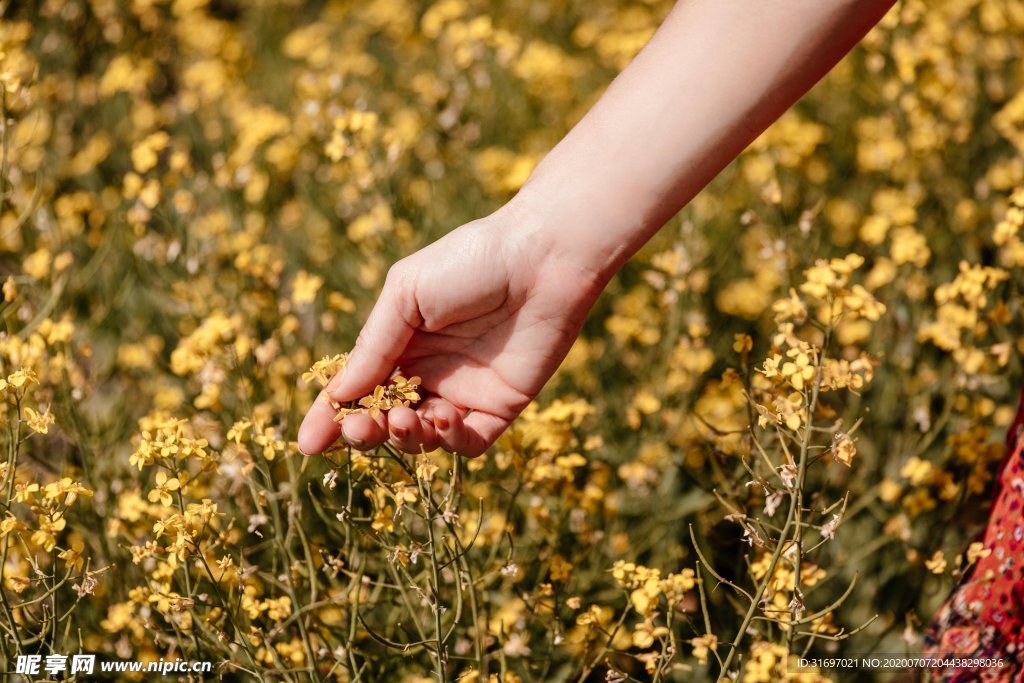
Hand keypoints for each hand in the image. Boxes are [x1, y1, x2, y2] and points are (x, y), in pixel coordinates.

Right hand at [296, 199, 605, 456]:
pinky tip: (443, 417)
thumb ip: (372, 347)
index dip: (330, 417)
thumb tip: (336, 397)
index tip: (307, 443)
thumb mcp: (406, 295)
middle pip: (384, 421)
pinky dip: (449, 440)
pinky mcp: (502, 406)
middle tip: (362, 428)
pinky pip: (468, 443)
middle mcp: (429, 372)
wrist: (543, 257)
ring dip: (405, 437)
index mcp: (399, 342)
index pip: (357, 389)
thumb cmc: (470, 261)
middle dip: (365, 432)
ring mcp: (464, 392)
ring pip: (422, 439)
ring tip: (404, 418)